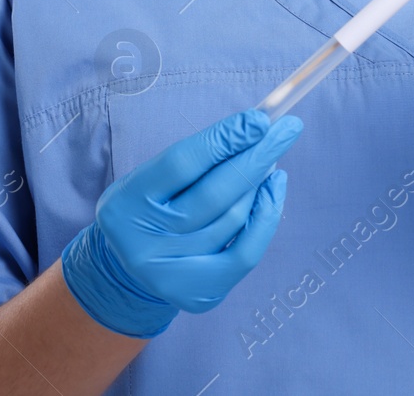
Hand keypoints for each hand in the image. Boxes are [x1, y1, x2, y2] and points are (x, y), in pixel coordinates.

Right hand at [61, 108, 301, 336]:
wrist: (127, 271)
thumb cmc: (150, 209)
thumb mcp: (154, 177)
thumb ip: (197, 156)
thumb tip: (254, 128)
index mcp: (127, 201)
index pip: (182, 163)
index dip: (224, 139)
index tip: (259, 119)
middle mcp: (146, 241)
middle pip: (214, 194)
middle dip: (256, 156)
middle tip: (287, 129)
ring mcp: (172, 272)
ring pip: (233, 218)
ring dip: (259, 182)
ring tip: (270, 158)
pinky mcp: (198, 293)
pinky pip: (246, 252)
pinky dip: (266, 216)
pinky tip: (273, 190)